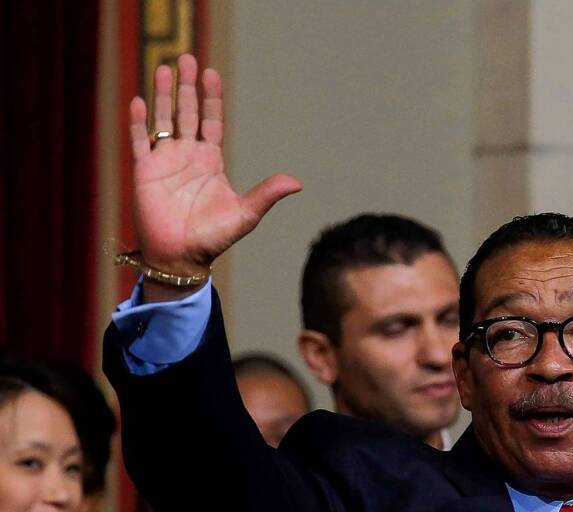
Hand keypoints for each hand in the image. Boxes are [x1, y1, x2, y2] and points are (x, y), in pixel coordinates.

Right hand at [128, 53, 301, 285]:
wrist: (181, 256)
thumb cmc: (213, 237)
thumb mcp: (245, 214)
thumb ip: (267, 194)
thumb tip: (298, 182)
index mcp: (210, 161)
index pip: (211, 121)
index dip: (211, 98)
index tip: (212, 74)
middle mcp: (187, 155)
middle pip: (187, 112)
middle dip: (188, 87)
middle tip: (187, 58)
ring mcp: (165, 161)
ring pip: (163, 120)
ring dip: (164, 95)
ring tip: (165, 68)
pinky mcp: (144, 171)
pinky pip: (140, 141)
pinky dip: (139, 123)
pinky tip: (140, 102)